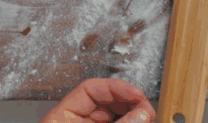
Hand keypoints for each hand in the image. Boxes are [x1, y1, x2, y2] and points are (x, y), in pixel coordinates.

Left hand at [40, 79, 154, 122]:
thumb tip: (141, 113)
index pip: (90, 89)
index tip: (138, 94)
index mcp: (60, 117)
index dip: (117, 88)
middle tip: (146, 111)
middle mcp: (73, 121)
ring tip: (146, 117)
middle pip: (105, 102)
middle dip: (129, 103)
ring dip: (131, 114)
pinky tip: (138, 122)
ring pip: (113, 115)